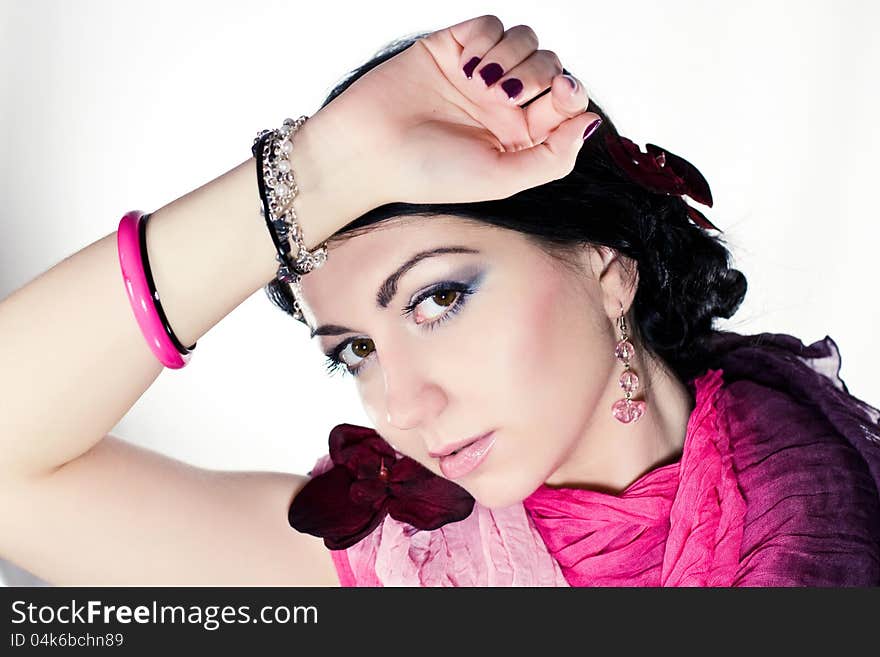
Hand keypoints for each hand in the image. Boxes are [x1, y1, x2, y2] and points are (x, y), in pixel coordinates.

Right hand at [316, 15, 601, 206]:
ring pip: (526, 40)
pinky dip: (489, 40)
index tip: (559, 94)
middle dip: (540, 73)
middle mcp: (503, 104)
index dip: (571, 93)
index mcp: (518, 137)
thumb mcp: (502, 179)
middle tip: (507, 94)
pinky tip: (467, 67)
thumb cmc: (430, 173)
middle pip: (550, 66)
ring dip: (513, 56)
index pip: (566, 104)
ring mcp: (478, 73)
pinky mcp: (453, 47)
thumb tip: (592, 123)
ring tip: (480, 84)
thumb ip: (553, 158)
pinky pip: (492, 24)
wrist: (369, 151)